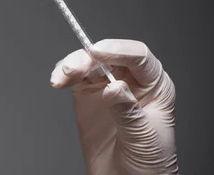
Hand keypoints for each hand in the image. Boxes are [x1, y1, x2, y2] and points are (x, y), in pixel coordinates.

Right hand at [50, 39, 178, 174]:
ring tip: (61, 76)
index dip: (117, 50)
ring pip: (89, 62)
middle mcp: (131, 80)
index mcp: (155, 85)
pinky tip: (58, 80)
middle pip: (109, 56)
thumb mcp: (144, 137)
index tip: (97, 53)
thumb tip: (114, 87)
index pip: (138, 56)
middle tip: (73, 69)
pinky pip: (75, 77)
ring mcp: (108, 86)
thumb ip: (128, 111)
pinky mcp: (89, 96)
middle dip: (89, 58)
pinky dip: (64, 74)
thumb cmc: (149, 164)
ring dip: (73, 63)